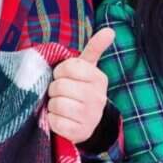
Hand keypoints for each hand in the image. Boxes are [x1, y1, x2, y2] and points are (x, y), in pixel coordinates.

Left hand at [47, 28, 114, 143]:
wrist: (87, 122)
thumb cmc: (81, 89)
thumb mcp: (87, 69)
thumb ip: (95, 48)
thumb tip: (110, 30)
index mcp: (98, 78)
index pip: (68, 67)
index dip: (60, 71)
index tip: (64, 76)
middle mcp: (98, 97)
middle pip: (59, 86)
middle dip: (54, 89)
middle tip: (62, 93)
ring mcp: (90, 117)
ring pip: (56, 104)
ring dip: (53, 105)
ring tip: (62, 106)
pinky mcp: (79, 133)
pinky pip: (54, 121)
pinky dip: (52, 120)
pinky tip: (61, 119)